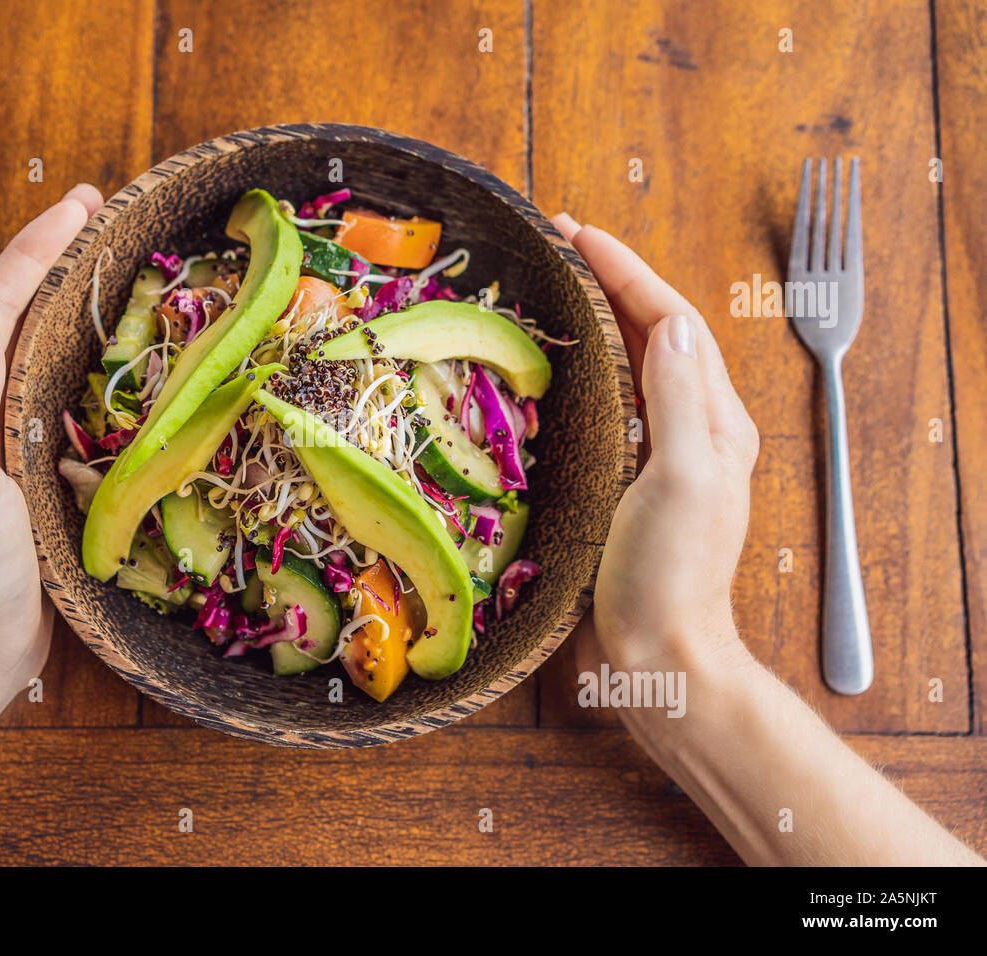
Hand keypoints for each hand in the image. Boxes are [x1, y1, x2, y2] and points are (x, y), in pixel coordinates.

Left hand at [0, 184, 103, 716]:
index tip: (80, 204)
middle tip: (96, 211)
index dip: (33, 249)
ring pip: (29, 345)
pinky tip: (104, 348)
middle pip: (6, 310)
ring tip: (103, 259)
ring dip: (62, 294)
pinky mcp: (22, 466)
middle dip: (47, 255)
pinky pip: (48, 388)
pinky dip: (75, 349)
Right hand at [551, 214, 760, 676]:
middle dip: (605, 284)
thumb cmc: (670, 577)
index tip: (575, 231)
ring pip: (623, 370)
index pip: (671, 321)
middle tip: (551, 249)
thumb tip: (671, 320)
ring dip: (589, 325)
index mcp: (711, 422)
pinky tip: (540, 376)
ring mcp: (652, 461)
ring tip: (542, 293)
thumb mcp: (683, 480)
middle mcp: (687, 433)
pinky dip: (573, 377)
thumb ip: (678, 400)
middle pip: (649, 335)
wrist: (657, 661)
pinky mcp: (618, 488)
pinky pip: (599, 412)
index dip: (626, 271)